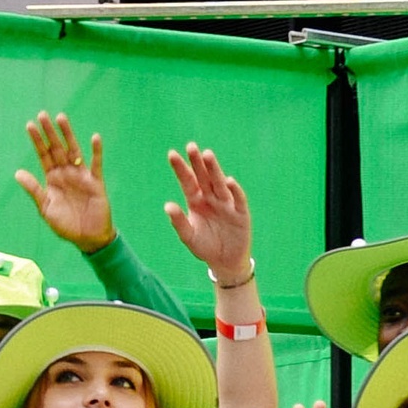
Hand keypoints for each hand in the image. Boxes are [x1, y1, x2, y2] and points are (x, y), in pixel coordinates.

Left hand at [16, 112, 110, 250]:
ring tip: (61, 118)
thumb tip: (17, 173)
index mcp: (52, 179)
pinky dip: (96, 151)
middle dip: (49, 132)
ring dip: (68, 135)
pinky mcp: (96, 183)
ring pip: (74, 151)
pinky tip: (94, 137)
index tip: (29, 125)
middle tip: (42, 114)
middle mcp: (66, 173)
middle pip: (57, 148)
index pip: (43, 155)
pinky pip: (96, 164)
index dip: (37, 141)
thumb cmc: (65, 225)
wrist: (87, 239)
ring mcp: (81, 176)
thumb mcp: (46, 208)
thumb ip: (34, 190)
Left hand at [165, 142, 252, 283]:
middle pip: (203, 177)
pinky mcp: (241, 213)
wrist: (225, 262)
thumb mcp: (188, 236)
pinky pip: (238, 199)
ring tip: (207, 155)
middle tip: (191, 146)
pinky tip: (229, 181)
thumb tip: (167, 205)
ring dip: (214, 170)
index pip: (187, 181)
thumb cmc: (205, 246)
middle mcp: (211, 198)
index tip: (172, 154)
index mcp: (196, 201)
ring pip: (219, 183)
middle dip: (198, 162)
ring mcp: (226, 203)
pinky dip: (234, 191)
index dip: (181, 168)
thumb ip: (179, 222)